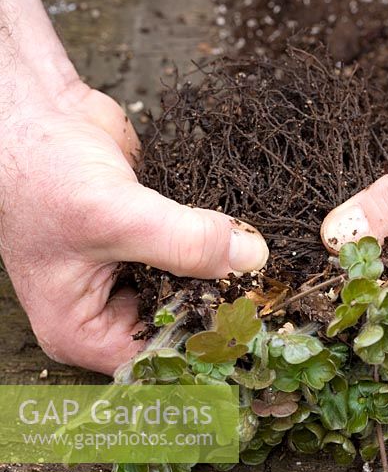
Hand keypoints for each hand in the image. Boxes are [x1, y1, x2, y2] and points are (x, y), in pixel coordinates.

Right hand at [0, 83, 268, 373]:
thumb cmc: (43, 172)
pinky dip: (217, 240)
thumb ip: (183, 242)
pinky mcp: (151, 234)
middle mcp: (109, 306)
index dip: (203, 344)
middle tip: (266, 286)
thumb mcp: (114, 214)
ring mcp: (132, 269)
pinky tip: (244, 231)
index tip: (251, 320)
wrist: (37, 113)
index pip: (156, 358)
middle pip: (179, 322)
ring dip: (222, 269)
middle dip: (219, 303)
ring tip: (260, 257)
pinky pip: (194, 249)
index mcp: (83, 327)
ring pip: (192, 284)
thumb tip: (251, 258)